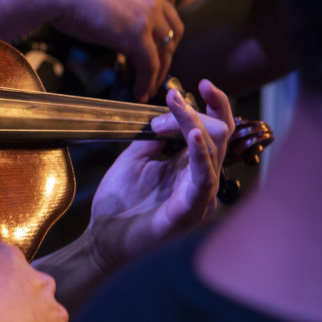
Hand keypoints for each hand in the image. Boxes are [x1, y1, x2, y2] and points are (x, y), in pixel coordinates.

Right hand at [48, 0, 182, 100]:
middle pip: (173, 27)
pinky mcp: (136, 36)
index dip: (166, 20)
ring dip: (159, 70)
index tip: (158, 34)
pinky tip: (139, 91)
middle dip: (167, 49)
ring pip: (165, 49)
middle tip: (156, 64)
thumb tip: (106, 19)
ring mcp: (147, 15)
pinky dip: (146, 81)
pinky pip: (149, 65)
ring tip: (148, 85)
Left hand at [87, 79, 233, 272]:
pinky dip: (199, 155)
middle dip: (208, 110)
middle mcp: (200, 180)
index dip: (213, 107)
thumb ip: (154, 137)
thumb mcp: (135, 159)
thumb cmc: (119, 202)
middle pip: (219, 138)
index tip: (201, 84)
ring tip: (179, 104)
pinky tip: (193, 135)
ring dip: (195, 124)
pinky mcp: (189, 211)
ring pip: (210, 153)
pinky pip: (202, 179)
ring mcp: (198, 197)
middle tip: (193, 90)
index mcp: (189, 168)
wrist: (102, 238)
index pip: (212, 132)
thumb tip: (165, 113)